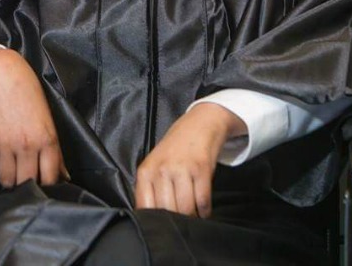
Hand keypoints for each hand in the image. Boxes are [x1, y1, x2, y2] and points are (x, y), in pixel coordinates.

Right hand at [0, 48, 66, 188]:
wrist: (2, 75)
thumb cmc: (28, 93)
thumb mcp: (48, 121)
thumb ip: (56, 151)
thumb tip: (64, 175)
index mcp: (46, 139)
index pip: (50, 179)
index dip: (48, 187)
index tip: (45, 185)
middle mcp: (27, 145)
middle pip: (27, 183)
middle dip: (27, 184)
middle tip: (26, 177)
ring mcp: (6, 145)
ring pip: (7, 180)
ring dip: (9, 178)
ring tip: (12, 167)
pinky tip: (0, 157)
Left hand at [134, 102, 246, 217]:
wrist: (199, 125)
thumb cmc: (174, 150)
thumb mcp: (155, 166)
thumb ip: (151, 190)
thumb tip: (150, 221)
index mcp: (146, 171)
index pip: (145, 207)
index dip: (154, 222)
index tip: (162, 227)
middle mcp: (162, 169)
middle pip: (167, 211)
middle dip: (176, 221)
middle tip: (181, 221)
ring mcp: (182, 168)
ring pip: (186, 209)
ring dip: (192, 218)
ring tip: (193, 215)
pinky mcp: (201, 169)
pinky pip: (203, 202)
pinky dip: (205, 211)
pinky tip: (203, 208)